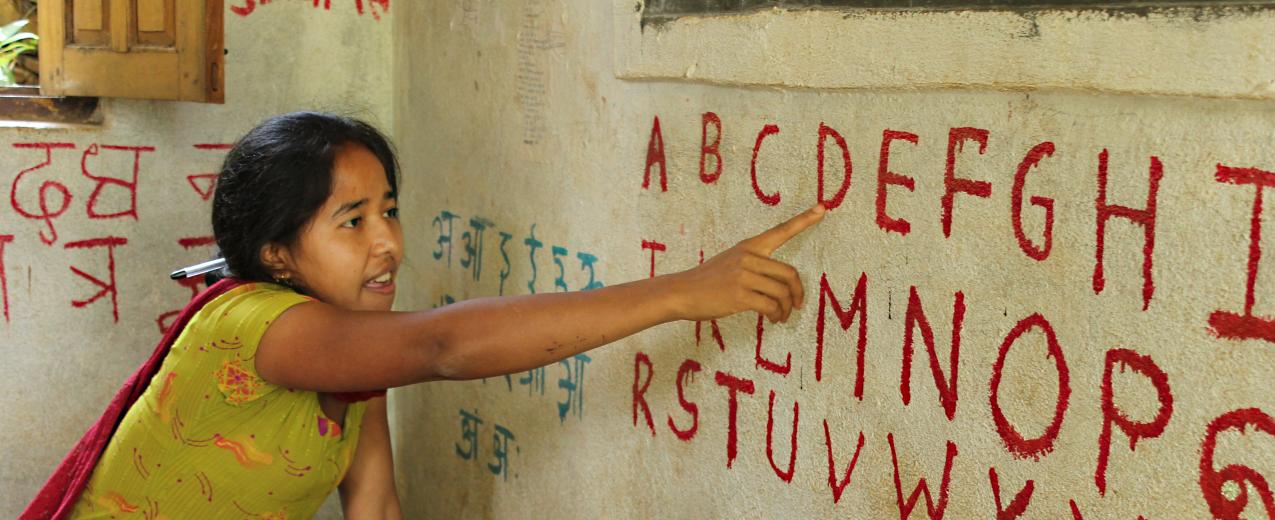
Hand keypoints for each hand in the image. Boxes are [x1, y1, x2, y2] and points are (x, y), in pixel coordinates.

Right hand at [670, 203, 825, 323]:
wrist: (681, 292)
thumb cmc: (707, 281)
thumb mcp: (730, 262)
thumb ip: (753, 265)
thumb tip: (779, 283)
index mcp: (749, 246)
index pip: (781, 230)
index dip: (804, 220)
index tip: (823, 207)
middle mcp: (748, 257)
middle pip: (789, 274)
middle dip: (797, 293)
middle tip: (797, 305)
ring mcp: (744, 276)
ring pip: (782, 293)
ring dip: (786, 309)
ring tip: (781, 317)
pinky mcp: (740, 295)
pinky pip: (771, 306)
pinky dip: (776, 316)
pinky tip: (772, 319)